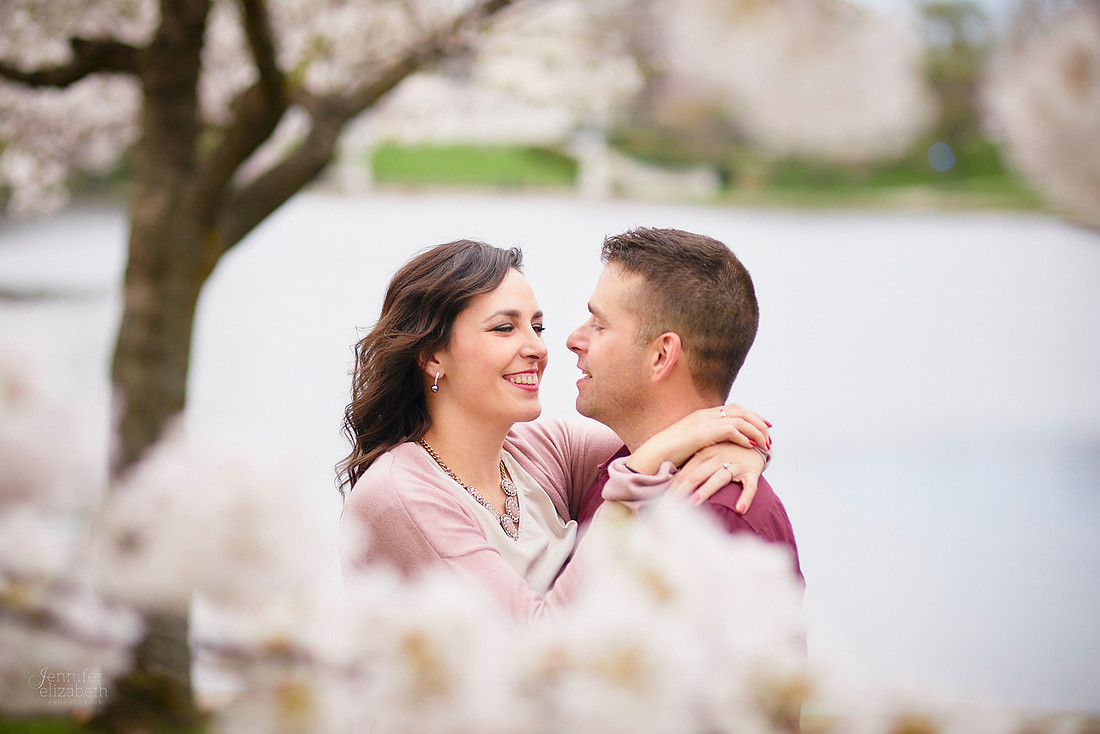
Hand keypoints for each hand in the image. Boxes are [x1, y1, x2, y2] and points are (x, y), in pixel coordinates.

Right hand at [626, 403, 771, 474]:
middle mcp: (706, 414)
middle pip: (741, 411)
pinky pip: (731, 430)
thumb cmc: (671, 453)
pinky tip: (750, 446)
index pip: (735, 408)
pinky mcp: (704, 432)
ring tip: (765, 443)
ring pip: (740, 420)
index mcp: (704, 415)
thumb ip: (706, 439)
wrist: (655, 454)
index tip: (764, 425)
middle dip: (759, 422)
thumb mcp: (692, 442)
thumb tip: (721, 446)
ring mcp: (705, 421)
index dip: (752, 416)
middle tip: (770, 434)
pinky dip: (744, 437)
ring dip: (756, 431)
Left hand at [666, 442, 766, 513]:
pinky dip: (745, 498)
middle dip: (681, 492)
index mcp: (704, 454)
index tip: (660, 504)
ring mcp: (735, 464)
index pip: (684, 473)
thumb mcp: (708, 453)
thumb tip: (673, 485)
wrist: (756, 438)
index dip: (672, 488)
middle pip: (696, 476)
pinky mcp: (752, 471)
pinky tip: (740, 510)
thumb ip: (694, 467)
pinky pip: (750, 486)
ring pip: (719, 478)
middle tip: (668, 508)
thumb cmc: (727, 450)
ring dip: (706, 490)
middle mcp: (718, 457)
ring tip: (693, 502)